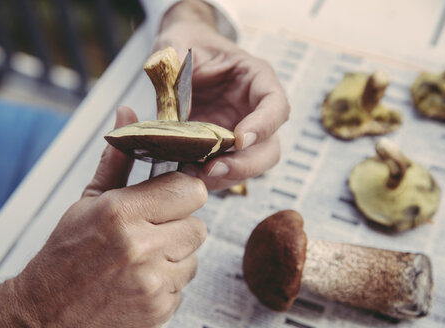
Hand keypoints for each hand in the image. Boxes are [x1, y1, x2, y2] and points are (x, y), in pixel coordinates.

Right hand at [0, 106, 207, 327]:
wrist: (45, 314)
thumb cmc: (66, 255)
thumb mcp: (88, 201)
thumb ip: (116, 159)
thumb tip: (127, 114)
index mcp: (121, 212)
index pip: (191, 189)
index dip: (183, 192)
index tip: (172, 196)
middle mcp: (141, 246)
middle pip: (199, 225)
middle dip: (180, 224)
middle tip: (154, 229)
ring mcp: (152, 281)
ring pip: (194, 256)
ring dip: (175, 255)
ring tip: (143, 256)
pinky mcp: (160, 309)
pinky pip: (184, 285)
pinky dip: (168, 281)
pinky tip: (141, 279)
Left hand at [154, 1, 289, 189]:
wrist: (181, 54)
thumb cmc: (187, 44)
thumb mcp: (176, 45)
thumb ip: (172, 66)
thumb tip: (169, 103)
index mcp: (255, 79)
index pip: (275, 105)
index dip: (264, 126)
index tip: (239, 140)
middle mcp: (254, 111)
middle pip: (269, 148)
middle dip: (245, 164)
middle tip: (213, 169)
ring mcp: (240, 134)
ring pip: (249, 166)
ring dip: (225, 177)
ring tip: (192, 174)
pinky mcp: (222, 149)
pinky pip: (224, 172)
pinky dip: (209, 180)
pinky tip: (185, 175)